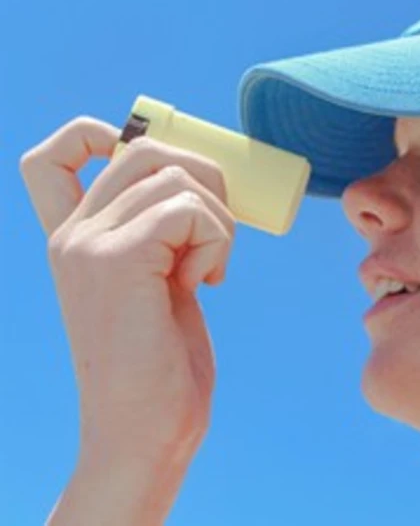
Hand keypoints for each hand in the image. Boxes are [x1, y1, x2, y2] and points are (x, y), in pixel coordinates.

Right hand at [20, 116, 234, 522]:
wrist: (147, 429)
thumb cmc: (161, 361)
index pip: (56, 156)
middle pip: (144, 148)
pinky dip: (217, 239)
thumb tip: (206, 180)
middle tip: (220, 226)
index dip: (102, 134)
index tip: (160, 172)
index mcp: (75, 238)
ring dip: (218, 217)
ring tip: (210, 268)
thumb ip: (160, 235)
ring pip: (177, 176)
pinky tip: (207, 282)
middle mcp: (72, 234)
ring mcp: (89, 244)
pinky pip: (190, 210)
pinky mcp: (119, 260)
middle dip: (203, 174)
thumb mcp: (158, 282)